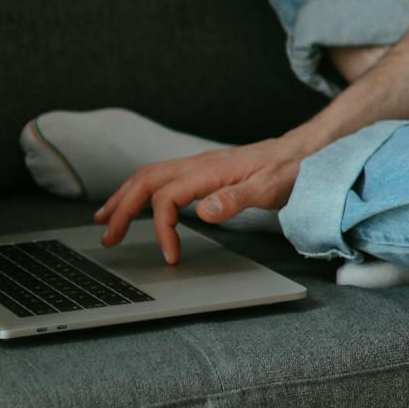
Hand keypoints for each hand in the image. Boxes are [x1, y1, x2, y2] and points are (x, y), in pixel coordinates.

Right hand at [92, 136, 307, 264]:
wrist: (303, 152)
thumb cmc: (289, 170)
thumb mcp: (268, 188)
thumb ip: (235, 199)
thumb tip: (202, 212)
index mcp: (209, 171)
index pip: (167, 198)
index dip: (161, 228)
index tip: (170, 255)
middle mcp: (198, 164)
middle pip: (146, 181)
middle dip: (121, 209)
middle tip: (108, 237)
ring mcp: (199, 166)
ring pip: (150, 176)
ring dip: (124, 198)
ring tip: (105, 220)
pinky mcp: (204, 171)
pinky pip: (164, 178)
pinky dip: (142, 192)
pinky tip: (138, 204)